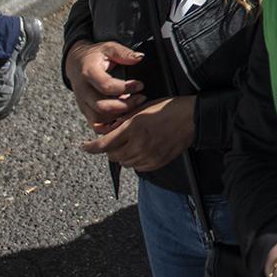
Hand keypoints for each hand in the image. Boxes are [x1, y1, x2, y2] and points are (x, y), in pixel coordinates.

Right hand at [66, 41, 147, 125]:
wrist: (76, 63)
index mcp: (88, 73)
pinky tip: (124, 118)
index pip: (106, 86)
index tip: (140, 85)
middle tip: (141, 98)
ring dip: (119, 116)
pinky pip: (96, 126)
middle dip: (125, 106)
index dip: (125, 88)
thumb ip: (123, 53)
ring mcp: (82, 103)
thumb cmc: (95, 56)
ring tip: (134, 106)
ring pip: (99, 119)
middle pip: (102, 107)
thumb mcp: (109, 48)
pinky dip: (111, 126)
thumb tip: (139, 58)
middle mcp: (83, 90)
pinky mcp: (85, 111)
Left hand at [80, 95, 194, 172]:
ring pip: (125, 163)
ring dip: (122, 155)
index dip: (91, 147)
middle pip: (113, 156)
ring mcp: (149, 156)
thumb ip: (122, 120)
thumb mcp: (142, 109)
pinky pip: (138, 167)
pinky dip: (135, 161)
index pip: (104, 144)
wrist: (192, 119)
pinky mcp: (157, 163)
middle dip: (110, 149)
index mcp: (134, 128)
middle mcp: (139, 144)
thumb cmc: (168, 109)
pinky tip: (141, 150)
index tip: (84, 147)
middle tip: (114, 141)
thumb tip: (104, 128)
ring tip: (130, 144)